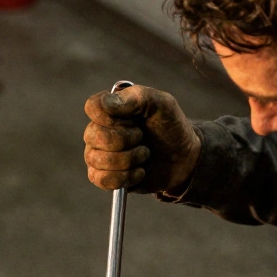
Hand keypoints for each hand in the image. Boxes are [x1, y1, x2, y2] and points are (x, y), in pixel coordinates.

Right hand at [83, 85, 201, 193]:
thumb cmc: (170, 128)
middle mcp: (99, 130)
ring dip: (128, 159)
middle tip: (143, 138)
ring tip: (145, 155)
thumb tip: (106, 103)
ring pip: (96, 159)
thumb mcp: (163, 104)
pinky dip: (124, 177)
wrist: (183, 159)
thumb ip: (137, 97)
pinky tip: (139, 172)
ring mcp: (98, 154)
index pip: (93, 107)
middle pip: (94, 135)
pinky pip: (100, 179)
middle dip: (126, 139)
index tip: (133, 118)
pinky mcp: (104, 177)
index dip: (111, 116)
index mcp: (110, 108)